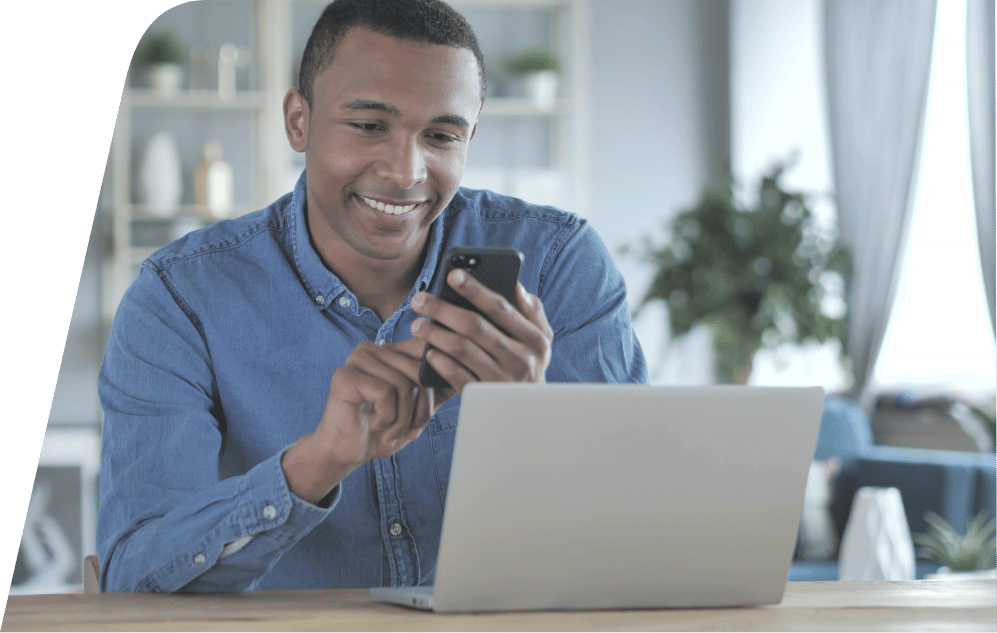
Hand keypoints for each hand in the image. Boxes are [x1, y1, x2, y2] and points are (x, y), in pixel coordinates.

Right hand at [281, 338, 451, 504]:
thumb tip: (465, 373)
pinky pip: (386, 393)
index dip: (437, 383)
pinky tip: (376, 427)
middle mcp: (372, 348)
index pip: (428, 353)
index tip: (428, 412)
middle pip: (420, 371)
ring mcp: (357, 360)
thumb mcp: (417, 407)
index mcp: (390, 350)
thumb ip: (437, 388)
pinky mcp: (346, 376)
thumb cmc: (382, 429)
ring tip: (392, 431)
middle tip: (411, 430)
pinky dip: (388, 419)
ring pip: (405, 384)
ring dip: (404, 418)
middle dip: (423, 409)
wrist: (346, 453)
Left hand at [409, 268, 552, 392]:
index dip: (475, 289)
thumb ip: (532, 312)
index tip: (452, 274)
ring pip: (462, 349)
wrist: (529, 413)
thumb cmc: (529, 366)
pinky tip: (429, 353)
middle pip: (475, 326)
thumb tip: (516, 285)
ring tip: (417, 325)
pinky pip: (458, 376)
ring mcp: (502, 381)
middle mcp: (521, 360)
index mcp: (535, 339)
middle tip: (419, 299)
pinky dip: (441, 363)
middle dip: (443, 309)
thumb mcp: (540, 341)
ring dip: (436, 334)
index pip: (500, 308)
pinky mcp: (485, 397)